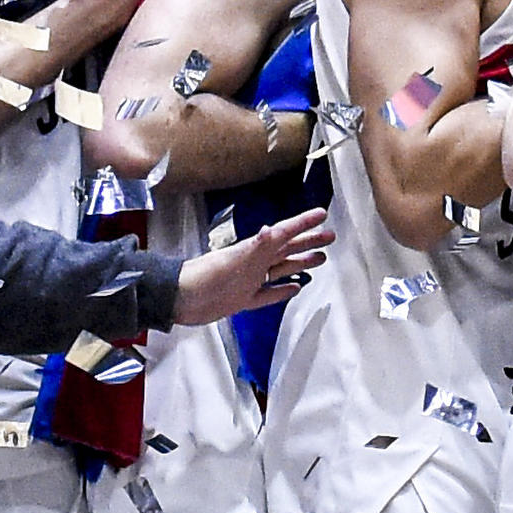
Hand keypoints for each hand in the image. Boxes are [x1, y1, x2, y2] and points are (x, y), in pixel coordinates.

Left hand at [169, 208, 332, 325]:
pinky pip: (269, 294)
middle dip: (309, 242)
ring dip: (300, 264)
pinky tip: (294, 289)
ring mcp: (250, 281)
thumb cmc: (207, 277)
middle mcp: (256, 262)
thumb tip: (273, 229)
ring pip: (282, 269)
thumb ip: (256, 247)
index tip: (322, 214)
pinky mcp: (243, 299)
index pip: (285, 232)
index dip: (304, 223)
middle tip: (330, 237)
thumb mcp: (236, 260)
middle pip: (288, 249)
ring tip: (320, 259)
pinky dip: (282, 291)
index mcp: (256, 249)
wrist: (182, 299)